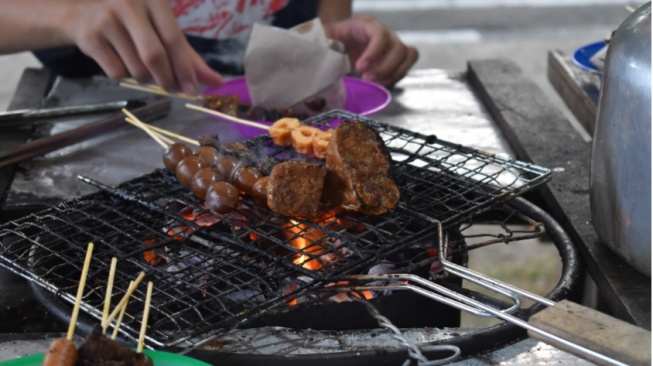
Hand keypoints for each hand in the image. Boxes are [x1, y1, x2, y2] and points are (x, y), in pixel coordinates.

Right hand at [62, 0, 222, 92]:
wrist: (80, 12)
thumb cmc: (131, 22)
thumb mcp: (160, 29)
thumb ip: (188, 55)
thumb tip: (217, 82)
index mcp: (153, 0)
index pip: (174, 39)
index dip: (185, 68)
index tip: (193, 89)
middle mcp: (129, 4)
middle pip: (154, 56)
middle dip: (166, 79)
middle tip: (172, 88)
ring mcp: (107, 19)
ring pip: (136, 69)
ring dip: (144, 78)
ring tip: (137, 63)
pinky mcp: (90, 37)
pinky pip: (116, 72)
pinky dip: (123, 75)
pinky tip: (117, 58)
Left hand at [326, 14, 417, 87]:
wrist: (339, 40)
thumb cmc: (332, 38)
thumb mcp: (324, 37)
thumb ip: (323, 41)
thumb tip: (322, 52)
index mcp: (367, 24)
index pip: (380, 34)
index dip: (374, 52)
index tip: (360, 68)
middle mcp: (385, 33)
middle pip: (399, 48)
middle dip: (384, 68)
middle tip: (367, 79)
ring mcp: (393, 45)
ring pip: (408, 57)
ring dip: (393, 74)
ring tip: (374, 83)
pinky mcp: (395, 59)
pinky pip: (405, 67)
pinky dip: (394, 78)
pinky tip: (379, 84)